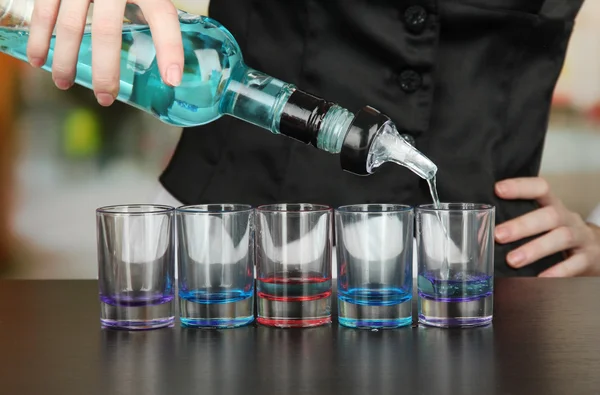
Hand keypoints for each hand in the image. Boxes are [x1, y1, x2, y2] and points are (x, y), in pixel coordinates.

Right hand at [26, 0, 183, 105]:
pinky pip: (44, 10)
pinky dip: (40, 38)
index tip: (173, 79)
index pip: (162, 16)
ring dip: (66, 60)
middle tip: (105, 98)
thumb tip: (171, 54)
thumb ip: (153, 7)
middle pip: (107, 32)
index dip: (170, 48)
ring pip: (72, 26)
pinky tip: (39, 60)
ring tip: (65, 84)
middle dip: (105, 71)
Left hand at [494, 177, 599, 276]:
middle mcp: (567, 218)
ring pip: (561, 237)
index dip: (520, 187)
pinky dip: (557, 271)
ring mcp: (580, 237)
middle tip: (499, 236)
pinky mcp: (588, 258)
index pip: (540, 188)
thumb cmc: (558, 232)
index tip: (498, 189)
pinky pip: (575, 264)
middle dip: (522, 225)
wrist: (594, 249)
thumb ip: (520, 219)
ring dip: (535, 249)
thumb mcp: (543, 221)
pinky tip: (539, 278)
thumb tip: (481, 227)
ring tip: (512, 260)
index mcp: (553, 205)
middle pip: (550, 215)